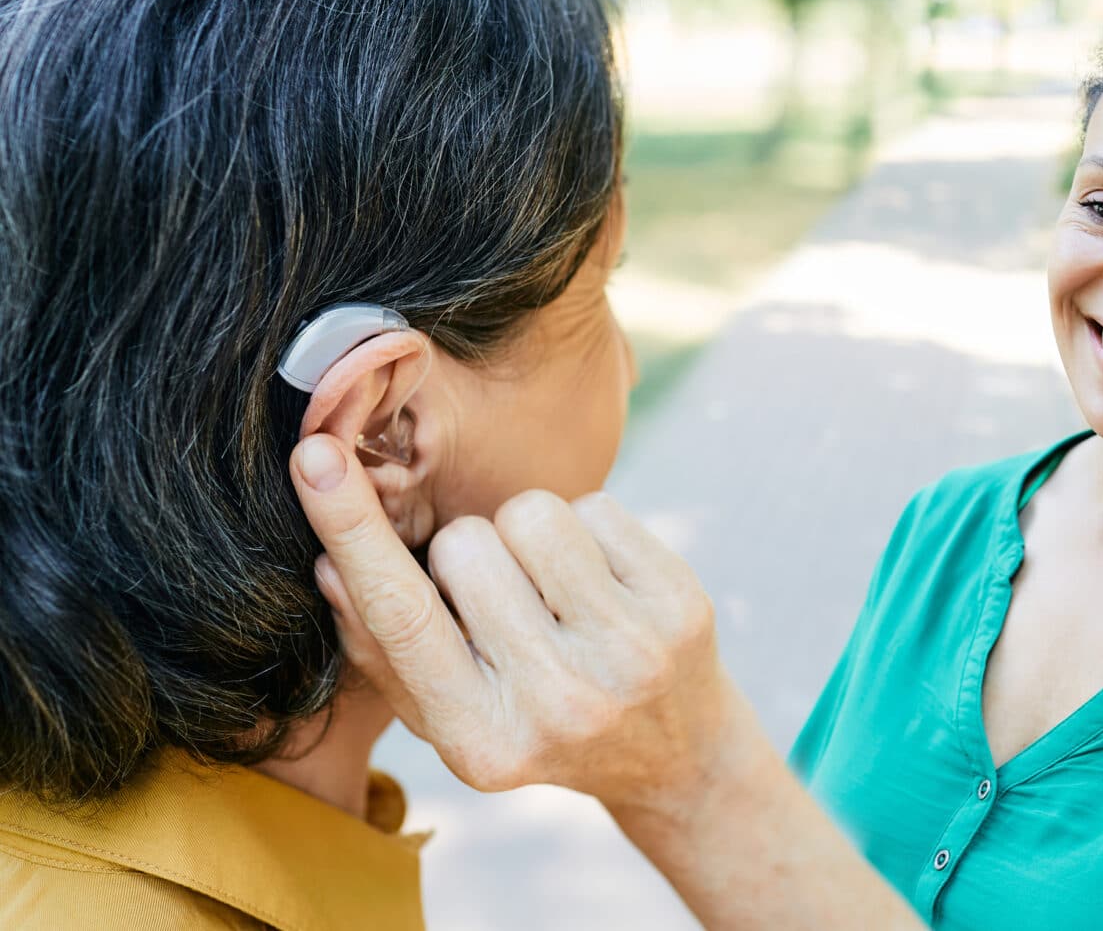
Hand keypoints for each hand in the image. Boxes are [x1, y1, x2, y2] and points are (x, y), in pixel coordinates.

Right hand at [289, 433, 751, 817]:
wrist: (675, 754)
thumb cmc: (537, 724)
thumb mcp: (451, 715)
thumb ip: (383, 648)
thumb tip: (331, 562)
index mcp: (481, 741)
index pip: (399, 615)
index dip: (351, 529)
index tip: (313, 455)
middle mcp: (558, 703)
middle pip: (464, 544)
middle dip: (467, 552)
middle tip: (502, 601)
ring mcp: (628, 654)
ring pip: (530, 512)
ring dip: (525, 534)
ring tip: (549, 588)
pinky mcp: (681, 607)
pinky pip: (595, 505)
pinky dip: (585, 529)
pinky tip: (600, 583)